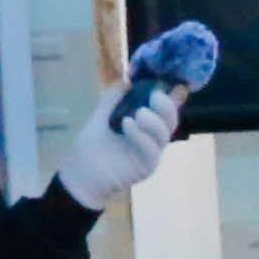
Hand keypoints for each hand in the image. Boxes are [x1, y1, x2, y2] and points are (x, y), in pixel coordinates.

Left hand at [58, 28, 206, 211]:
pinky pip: (151, 150)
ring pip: (164, 135)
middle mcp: (151, 139)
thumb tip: (125, 82)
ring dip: (153, 121)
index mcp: (144, 127)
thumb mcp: (100, 118)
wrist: (80, 176)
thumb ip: (112, 100)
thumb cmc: (91, 149)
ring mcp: (150, 154)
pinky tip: (127, 124)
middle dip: (166, 106)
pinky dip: (141, 135)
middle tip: (155, 95)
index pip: (163, 110)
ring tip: (136, 114)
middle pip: (170, 121)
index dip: (173, 97)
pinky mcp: (145, 167)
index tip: (177, 84)